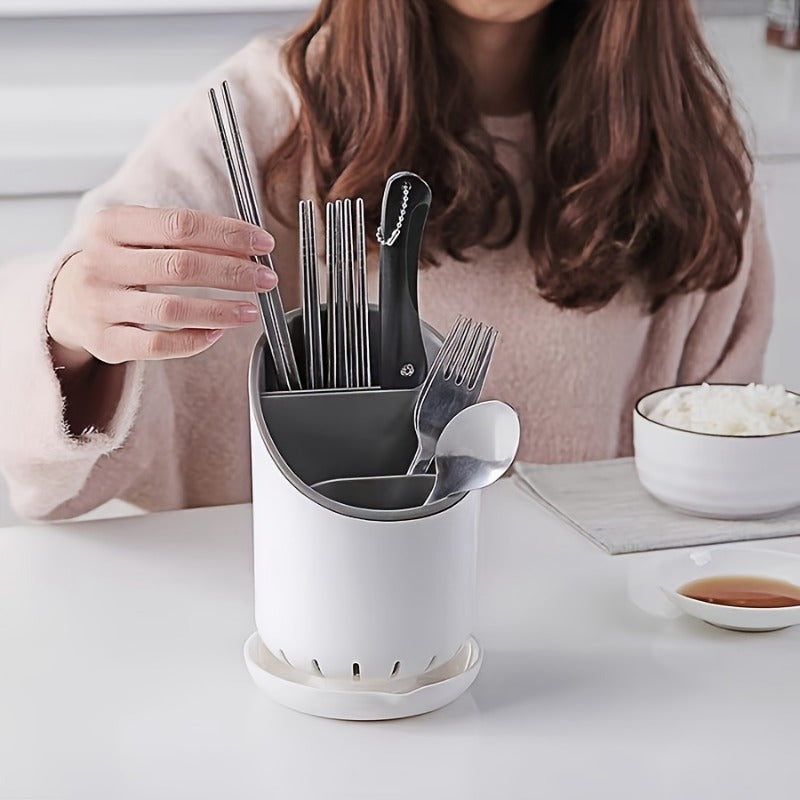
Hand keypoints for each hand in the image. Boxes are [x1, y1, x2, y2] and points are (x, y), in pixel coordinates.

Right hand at [47, 205, 277, 369]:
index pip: (181, 225)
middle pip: (181, 267)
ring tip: (250, 310)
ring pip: (173, 309)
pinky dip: (194, 340)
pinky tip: (217, 333)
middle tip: (266, 279)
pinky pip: (159, 345)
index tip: (262, 244)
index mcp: (111, 225)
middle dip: (233, 273)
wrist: (62, 300)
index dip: (228, 235)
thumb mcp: (137, 236)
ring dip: (221, 310)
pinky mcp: (106, 341)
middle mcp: (101, 263)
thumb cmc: (115, 263)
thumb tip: (245, 249)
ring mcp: (100, 304)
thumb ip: (183, 237)